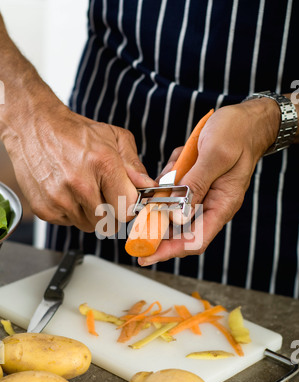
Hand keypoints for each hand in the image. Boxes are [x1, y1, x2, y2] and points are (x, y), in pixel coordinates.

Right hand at [1, 98, 153, 232]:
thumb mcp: (113, 137)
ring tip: (84, 191)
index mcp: (103, 164)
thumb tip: (148, 186)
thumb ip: (134, 164)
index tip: (126, 201)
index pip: (128, 209)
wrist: (33, 125)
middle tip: (105, 196)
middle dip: (112, 213)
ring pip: (89, 226)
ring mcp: (60, 199)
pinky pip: (68, 223)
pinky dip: (71, 213)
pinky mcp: (45, 209)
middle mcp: (80, 185)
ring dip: (91, 214)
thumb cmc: (75, 132)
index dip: (130, 207)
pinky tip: (68, 193)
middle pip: (109, 223)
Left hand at [138, 98, 279, 265]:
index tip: (145, 255)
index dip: (169, 251)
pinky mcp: (195, 183)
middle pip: (180, 229)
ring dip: (167, 189)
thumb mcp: (215, 154)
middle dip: (158, 222)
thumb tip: (177, 215)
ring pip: (173, 205)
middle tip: (140, 215)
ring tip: (180, 161)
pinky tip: (181, 157)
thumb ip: (196, 184)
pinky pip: (174, 187)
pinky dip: (171, 175)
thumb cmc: (236, 133)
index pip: (195, 240)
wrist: (246, 120)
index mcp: (222, 205)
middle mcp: (212, 205)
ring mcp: (203, 195)